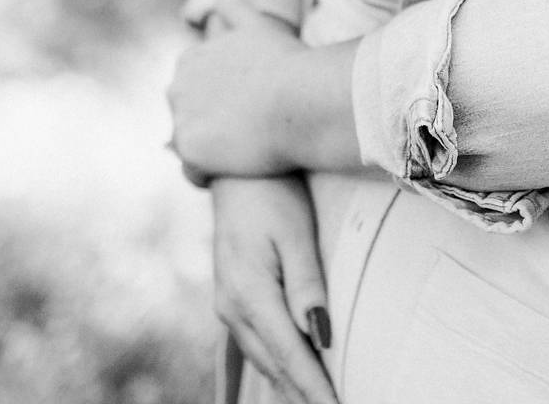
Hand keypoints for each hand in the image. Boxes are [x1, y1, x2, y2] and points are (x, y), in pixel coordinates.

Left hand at [171, 0, 309, 180]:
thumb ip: (235, 8)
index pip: (194, 88)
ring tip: (242, 155)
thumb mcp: (259, 25)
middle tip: (248, 133)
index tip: (248, 109)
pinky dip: (209, 175)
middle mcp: (176, 87)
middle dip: (210, 125)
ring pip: (190, 144)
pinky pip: (193, 173)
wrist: (301, 100)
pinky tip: (235, 172)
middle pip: (187, 116)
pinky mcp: (190, 151)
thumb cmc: (288, 63)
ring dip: (210, 151)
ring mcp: (181, 120)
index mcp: (189, 60)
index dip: (221, 100)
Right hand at [212, 175, 338, 403]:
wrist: (233, 168)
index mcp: (250, 293)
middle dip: (306, 396)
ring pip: (264, 360)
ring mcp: (228, 305)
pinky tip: (271, 386)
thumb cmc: (272, 193)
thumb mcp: (294, 233)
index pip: (290, 356)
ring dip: (291, 387)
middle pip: (275, 366)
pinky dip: (267, 371)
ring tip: (321, 402)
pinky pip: (250, 347)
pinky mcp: (231, 299)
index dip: (315, 390)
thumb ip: (306, 286)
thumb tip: (320, 337)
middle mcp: (233, 307)